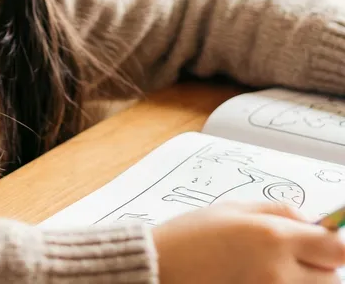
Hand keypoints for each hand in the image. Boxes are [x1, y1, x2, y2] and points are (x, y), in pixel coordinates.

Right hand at [152, 201, 344, 282]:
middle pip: (334, 278)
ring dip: (305, 282)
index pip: (338, 249)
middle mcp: (279, 272)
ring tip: (274, 272)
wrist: (160, 269)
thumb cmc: (189, 237)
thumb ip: (277, 211)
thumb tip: (312, 222)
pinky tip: (261, 281)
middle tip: (293, 257)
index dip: (335, 245)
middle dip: (320, 267)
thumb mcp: (232, 209)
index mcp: (272, 237)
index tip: (326, 242)